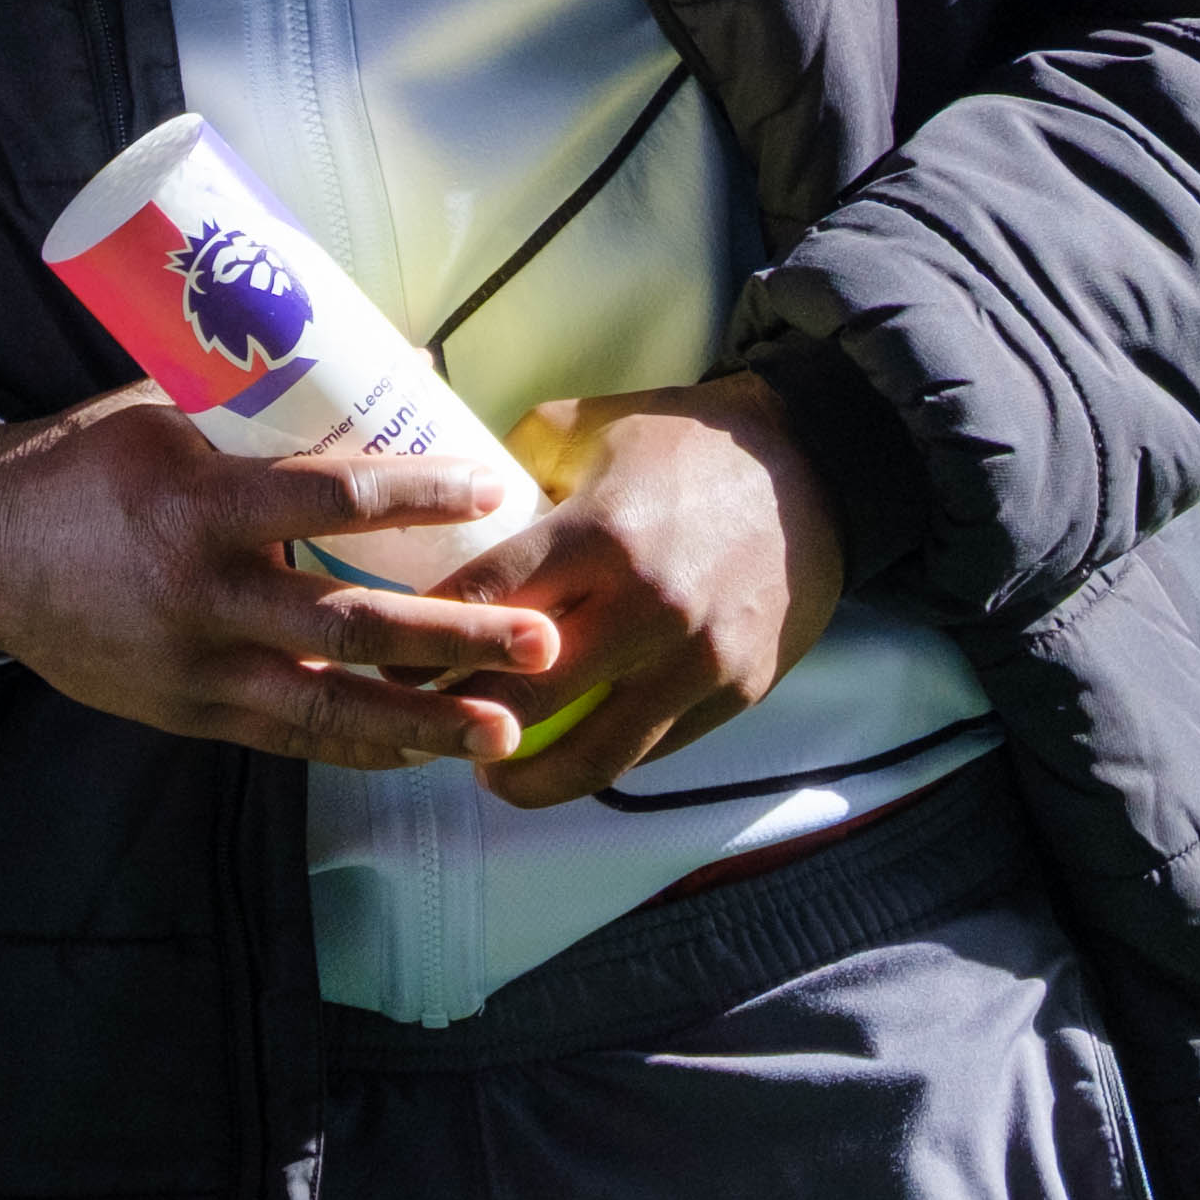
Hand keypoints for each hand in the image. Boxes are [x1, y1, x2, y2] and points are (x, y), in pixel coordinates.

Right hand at [0, 384, 566, 769]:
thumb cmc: (83, 466)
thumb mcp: (163, 412)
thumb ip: (268, 404)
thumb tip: (401, 365)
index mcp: (198, 504)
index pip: (330, 501)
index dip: (419, 495)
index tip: (495, 488)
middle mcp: (203, 595)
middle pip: (352, 624)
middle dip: (456, 637)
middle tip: (542, 636)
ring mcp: (195, 666)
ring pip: (328, 705)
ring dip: (424, 719)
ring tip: (505, 728)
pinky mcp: (186, 714)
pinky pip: (288, 738)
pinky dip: (360, 745)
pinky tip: (422, 748)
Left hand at [441, 377, 842, 808]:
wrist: (816, 467)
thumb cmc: (688, 441)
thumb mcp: (591, 425)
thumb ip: (513, 462)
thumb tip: (441, 501)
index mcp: (599, 532)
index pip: (483, 602)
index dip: (421, 640)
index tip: (383, 655)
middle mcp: (646, 605)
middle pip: (523, 693)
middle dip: (458, 718)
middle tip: (418, 723)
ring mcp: (695, 659)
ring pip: (589, 752)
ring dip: (524, 774)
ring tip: (487, 771)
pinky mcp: (735, 692)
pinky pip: (650, 751)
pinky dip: (599, 763)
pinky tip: (562, 759)